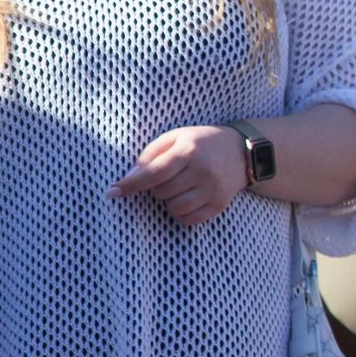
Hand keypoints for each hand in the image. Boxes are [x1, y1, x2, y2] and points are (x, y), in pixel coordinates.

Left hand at [112, 125, 249, 227]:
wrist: (243, 151)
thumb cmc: (202, 142)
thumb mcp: (176, 137)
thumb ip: (150, 154)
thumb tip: (130, 178)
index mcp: (189, 151)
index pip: (153, 173)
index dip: (130, 184)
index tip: (112, 192)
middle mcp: (202, 171)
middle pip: (161, 192)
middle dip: (156, 188)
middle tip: (168, 177)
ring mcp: (213, 189)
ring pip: (174, 208)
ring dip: (169, 201)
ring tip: (179, 188)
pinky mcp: (219, 204)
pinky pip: (188, 219)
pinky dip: (181, 213)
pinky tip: (187, 199)